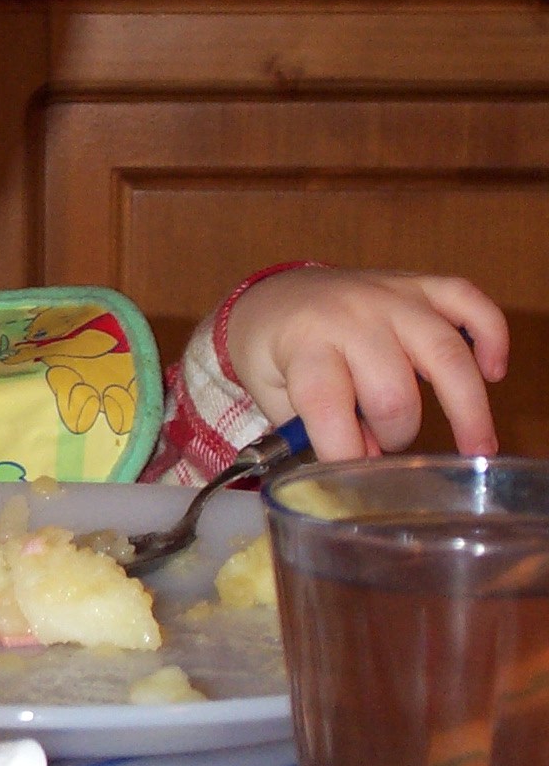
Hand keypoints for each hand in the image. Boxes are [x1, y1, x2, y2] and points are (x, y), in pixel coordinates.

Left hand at [225, 266, 508, 458]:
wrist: (275, 294)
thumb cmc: (272, 350)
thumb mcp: (272, 393)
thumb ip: (314, 428)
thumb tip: (370, 462)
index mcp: (303, 344)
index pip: (327, 407)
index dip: (343, 454)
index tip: (351, 481)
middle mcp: (350, 316)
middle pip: (392, 391)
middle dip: (395, 434)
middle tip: (385, 443)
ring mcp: (389, 296)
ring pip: (444, 352)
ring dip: (466, 408)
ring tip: (476, 449)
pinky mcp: (418, 284)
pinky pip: (470, 301)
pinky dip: (491, 336)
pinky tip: (492, 372)